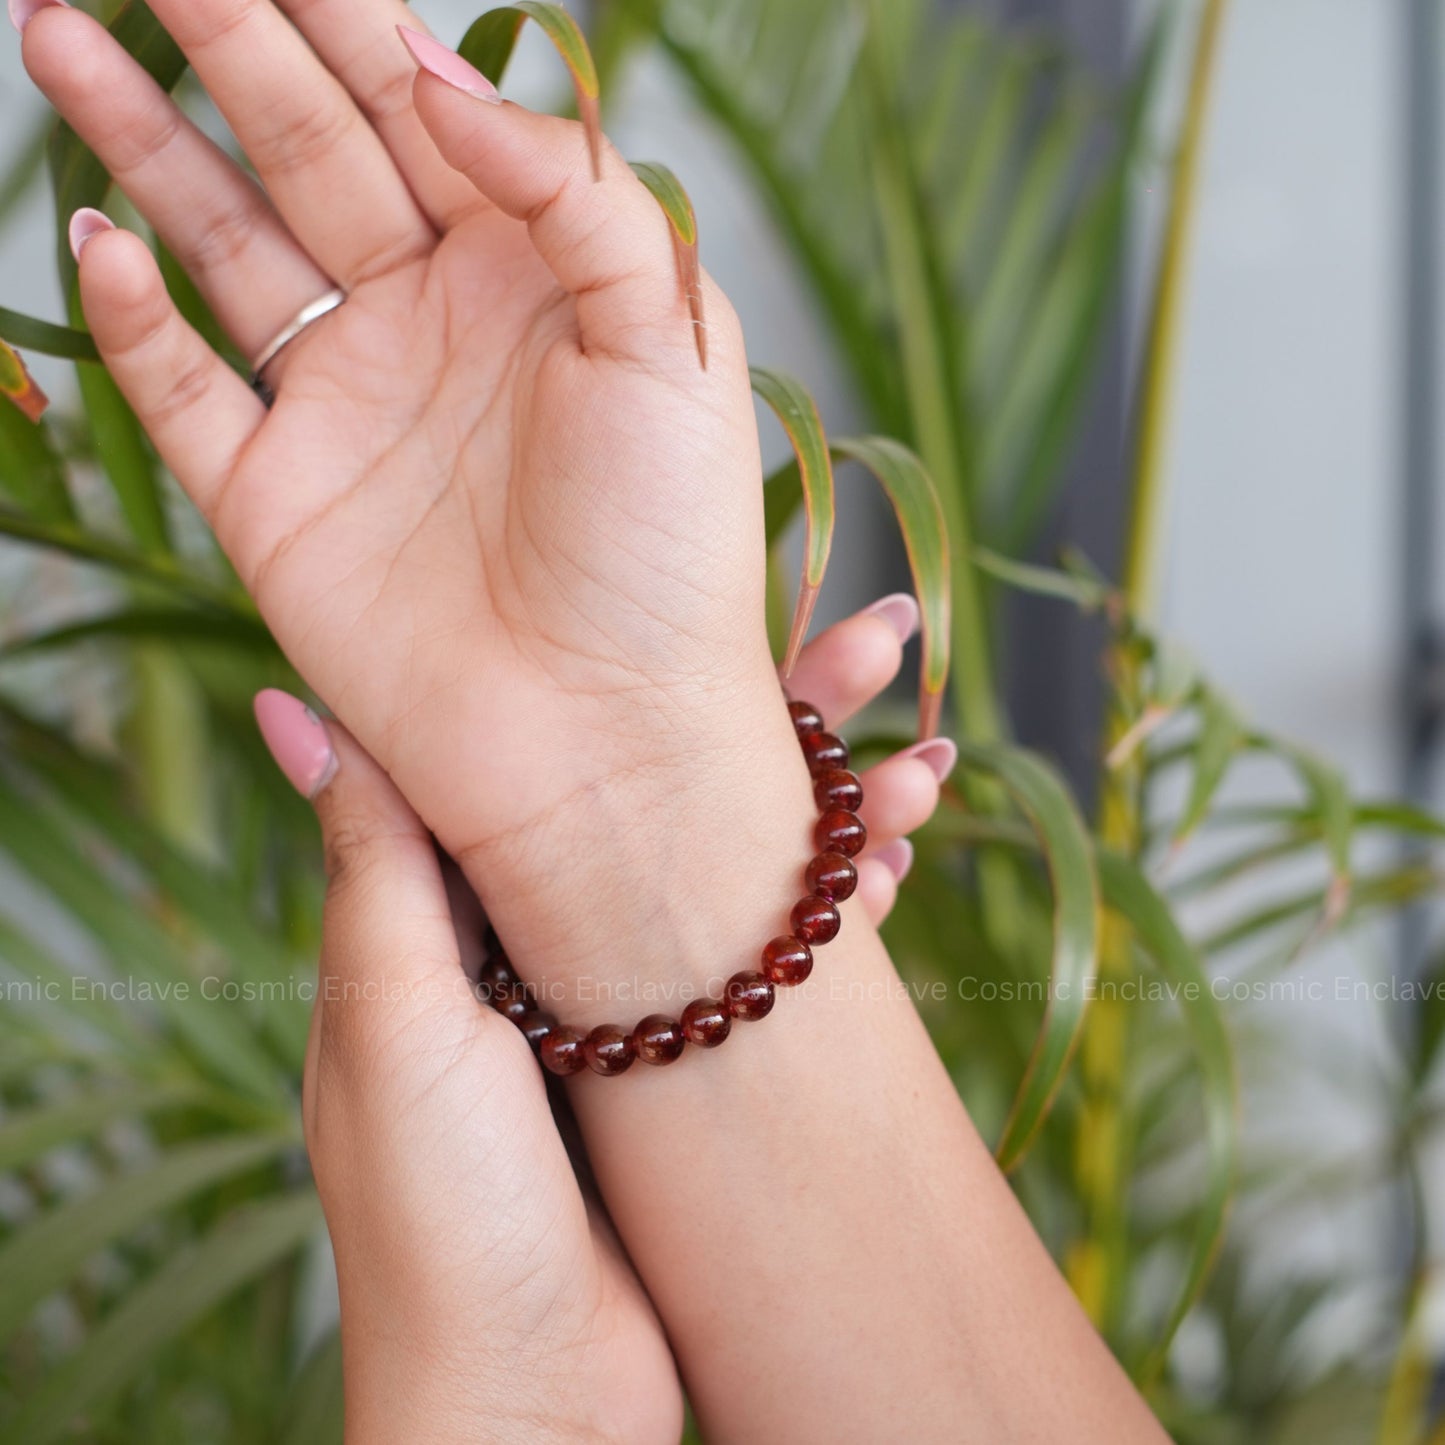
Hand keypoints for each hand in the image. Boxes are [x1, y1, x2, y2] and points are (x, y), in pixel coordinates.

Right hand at [18, 0, 836, 997]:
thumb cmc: (668, 552)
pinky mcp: (279, 503)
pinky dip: (133, 319)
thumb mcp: (670, 340)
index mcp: (531, 278)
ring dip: (143, 140)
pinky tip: (95, 237)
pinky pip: (184, 391)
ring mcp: (347, 411)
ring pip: (223, 243)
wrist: (612, 733)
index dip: (345, 16)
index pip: (423, 112)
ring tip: (56, 32)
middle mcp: (431, 327)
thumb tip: (437, 77)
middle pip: (308, 149)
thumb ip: (573, 192)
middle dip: (224, 39)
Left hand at [281, 606, 943, 1443]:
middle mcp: (551, 931)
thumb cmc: (441, 1219)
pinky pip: (774, 955)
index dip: (662, 669)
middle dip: (787, 713)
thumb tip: (292, 701)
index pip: (569, 741)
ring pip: (743, 860)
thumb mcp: (398, 1023)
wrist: (529, 1407)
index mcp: (465, 906)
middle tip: (885, 645)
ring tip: (931, 770)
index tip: (760, 608)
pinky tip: (901, 872)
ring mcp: (632, 994)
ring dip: (836, 809)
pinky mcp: (691, 1060)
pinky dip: (836, 909)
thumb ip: (375, 861)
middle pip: (674, 782)